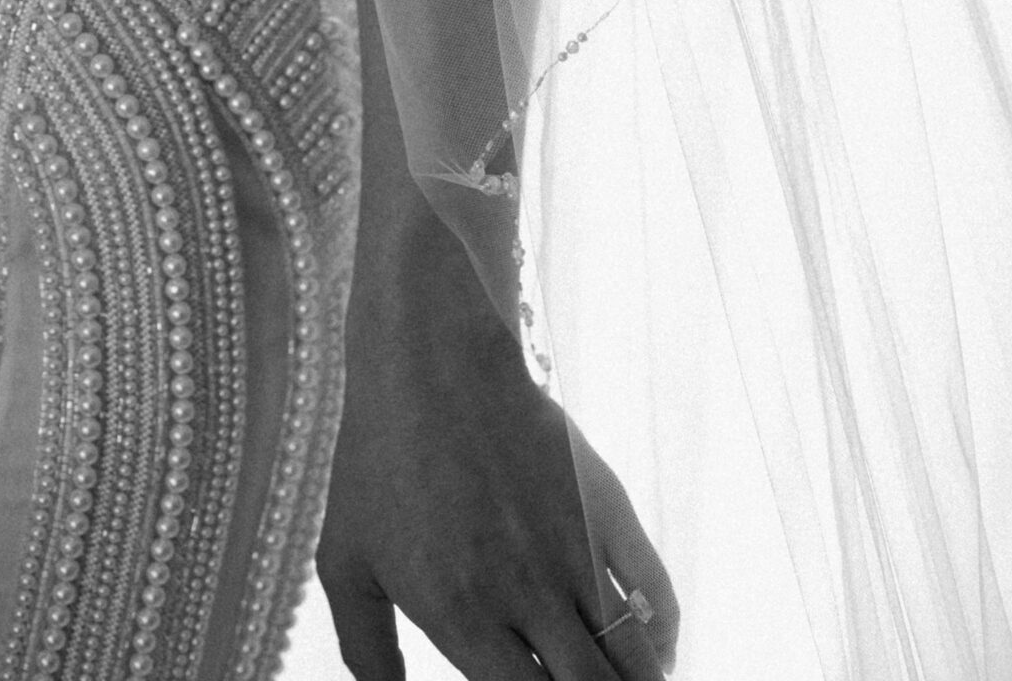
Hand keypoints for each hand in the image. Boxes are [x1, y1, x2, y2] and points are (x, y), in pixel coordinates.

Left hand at [314, 232, 678, 679]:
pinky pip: (659, 599)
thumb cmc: (377, 460)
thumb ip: (366, 650)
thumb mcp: (346, 560)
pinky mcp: (606, 508)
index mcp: (461, 616)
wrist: (431, 359)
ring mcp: (572, 550)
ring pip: (636, 660)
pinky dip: (664, 641)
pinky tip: (651, 653)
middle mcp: (526, 593)